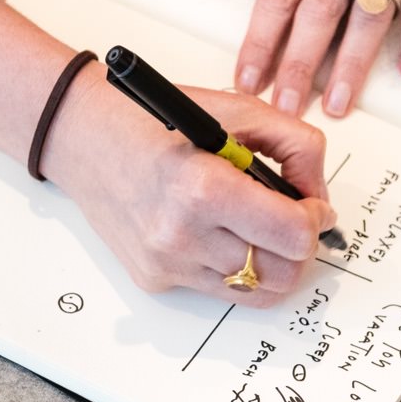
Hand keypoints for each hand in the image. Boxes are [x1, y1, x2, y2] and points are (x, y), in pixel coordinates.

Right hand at [43, 67, 336, 305]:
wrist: (82, 137)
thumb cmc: (152, 119)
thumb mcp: (236, 110)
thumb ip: (296, 145)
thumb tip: (318, 195)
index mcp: (203, 188)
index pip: (293, 235)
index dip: (315, 219)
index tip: (311, 204)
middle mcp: (181, 235)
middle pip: (282, 275)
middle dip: (301, 248)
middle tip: (294, 219)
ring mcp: (166, 264)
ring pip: (255, 291)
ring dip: (270, 261)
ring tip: (260, 227)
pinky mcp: (154, 280)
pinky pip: (218, 290)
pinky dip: (233, 267)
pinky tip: (220, 232)